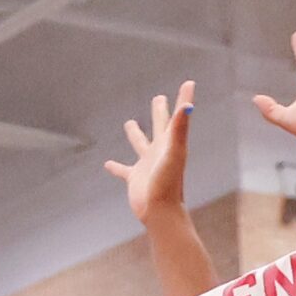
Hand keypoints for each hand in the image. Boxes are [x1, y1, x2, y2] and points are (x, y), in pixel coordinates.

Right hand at [103, 81, 194, 228]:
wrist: (161, 211)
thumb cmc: (169, 183)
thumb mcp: (174, 152)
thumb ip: (179, 129)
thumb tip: (187, 106)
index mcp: (171, 142)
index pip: (178, 116)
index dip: (183, 99)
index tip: (189, 83)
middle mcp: (160, 151)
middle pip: (160, 126)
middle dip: (160, 112)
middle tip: (158, 98)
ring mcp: (147, 164)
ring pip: (140, 144)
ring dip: (135, 134)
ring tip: (129, 122)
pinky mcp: (135, 178)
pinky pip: (123, 169)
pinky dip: (115, 166)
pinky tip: (107, 164)